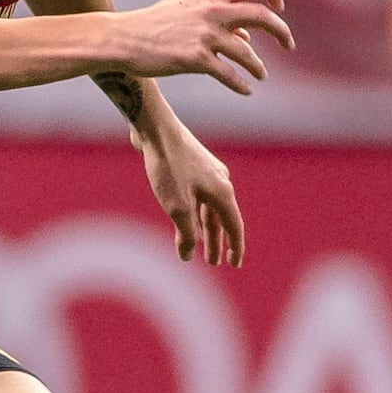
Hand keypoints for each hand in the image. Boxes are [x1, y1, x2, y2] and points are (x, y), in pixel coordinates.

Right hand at [111, 0, 293, 93]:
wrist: (124, 39)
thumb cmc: (154, 24)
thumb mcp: (186, 10)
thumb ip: (217, 16)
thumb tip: (246, 33)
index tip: (280, 7)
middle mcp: (212, 12)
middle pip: (262, 16)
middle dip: (281, 31)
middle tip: (289, 44)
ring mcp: (205, 36)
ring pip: (247, 52)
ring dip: (259, 66)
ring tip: (262, 75)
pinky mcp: (196, 60)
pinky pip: (229, 75)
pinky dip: (241, 85)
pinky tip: (246, 90)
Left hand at [135, 109, 247, 265]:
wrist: (155, 129)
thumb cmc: (169, 167)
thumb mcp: (177, 207)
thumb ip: (186, 234)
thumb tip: (187, 255)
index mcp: (223, 192)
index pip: (234, 226)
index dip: (235, 247)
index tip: (234, 264)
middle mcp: (220, 181)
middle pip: (220, 218)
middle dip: (216, 241)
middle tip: (213, 262)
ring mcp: (206, 172)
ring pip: (207, 207)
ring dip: (203, 228)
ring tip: (197, 246)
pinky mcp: (190, 166)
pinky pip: (197, 196)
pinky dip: (193, 212)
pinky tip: (184, 219)